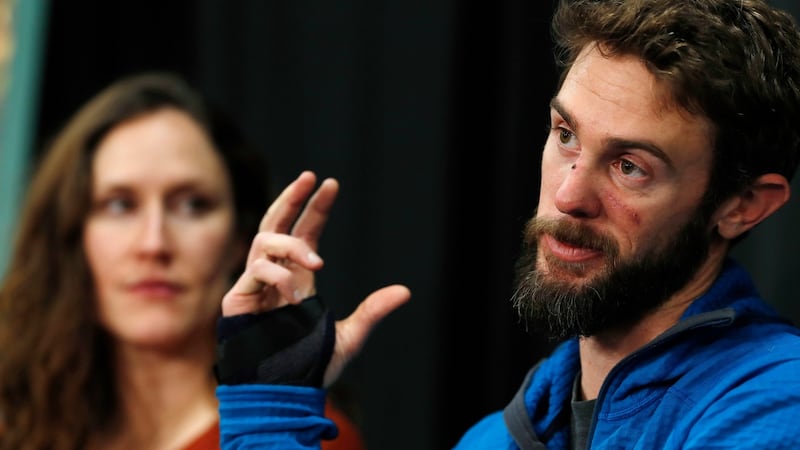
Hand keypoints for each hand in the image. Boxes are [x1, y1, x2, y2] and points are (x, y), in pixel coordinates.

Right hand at [221, 170, 410, 386]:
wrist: (281, 394)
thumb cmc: (309, 367)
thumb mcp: (349, 336)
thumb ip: (372, 312)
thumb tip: (406, 291)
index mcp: (299, 278)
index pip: (305, 232)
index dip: (316, 207)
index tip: (331, 184)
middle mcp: (276, 275)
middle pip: (277, 223)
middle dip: (291, 198)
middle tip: (309, 177)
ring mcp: (255, 285)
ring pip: (265, 241)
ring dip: (292, 244)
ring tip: (318, 263)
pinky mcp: (238, 299)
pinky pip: (256, 270)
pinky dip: (277, 276)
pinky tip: (295, 296)